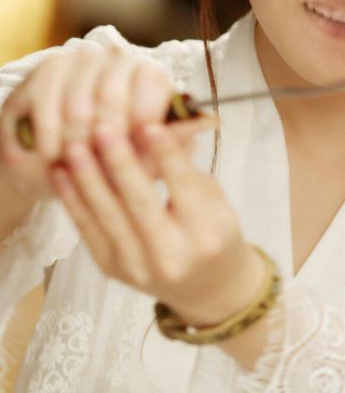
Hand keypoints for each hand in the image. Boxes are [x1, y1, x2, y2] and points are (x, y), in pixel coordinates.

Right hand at [0, 44, 173, 200]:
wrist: (60, 162)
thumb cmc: (113, 157)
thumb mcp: (146, 155)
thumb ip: (174, 138)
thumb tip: (212, 122)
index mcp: (149, 75)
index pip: (150, 87)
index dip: (141, 123)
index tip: (133, 153)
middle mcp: (119, 59)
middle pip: (112, 96)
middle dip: (105, 139)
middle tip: (99, 167)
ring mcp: (82, 59)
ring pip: (79, 104)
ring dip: (76, 143)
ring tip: (77, 167)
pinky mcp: (49, 68)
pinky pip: (49, 105)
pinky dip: (51, 137)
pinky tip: (53, 157)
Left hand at [49, 119, 264, 323]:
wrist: (207, 286)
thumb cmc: (215, 232)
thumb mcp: (215, 200)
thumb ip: (186, 169)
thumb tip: (156, 128)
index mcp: (207, 232)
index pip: (184, 187)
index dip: (166, 155)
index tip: (150, 124)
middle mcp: (172, 254)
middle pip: (141, 202)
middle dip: (120, 163)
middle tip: (104, 128)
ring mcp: (137, 266)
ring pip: (108, 216)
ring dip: (88, 178)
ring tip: (75, 146)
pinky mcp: (111, 269)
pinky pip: (88, 229)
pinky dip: (73, 199)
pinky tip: (62, 172)